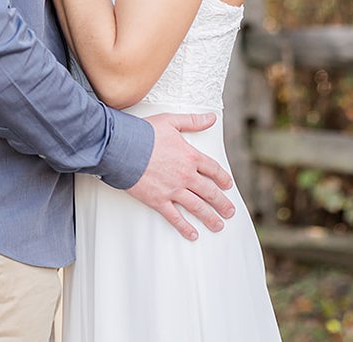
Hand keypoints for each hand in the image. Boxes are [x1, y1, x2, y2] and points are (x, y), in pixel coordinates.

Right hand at [126, 112, 235, 240]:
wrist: (122, 148)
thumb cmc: (144, 132)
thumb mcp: (171, 121)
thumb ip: (193, 121)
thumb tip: (211, 118)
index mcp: (190, 156)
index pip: (212, 169)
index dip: (222, 178)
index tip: (228, 186)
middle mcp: (186, 175)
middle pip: (209, 192)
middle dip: (222, 203)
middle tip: (229, 212)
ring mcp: (173, 190)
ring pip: (197, 207)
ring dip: (210, 217)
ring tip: (218, 225)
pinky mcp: (158, 200)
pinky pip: (175, 217)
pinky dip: (185, 227)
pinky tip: (193, 234)